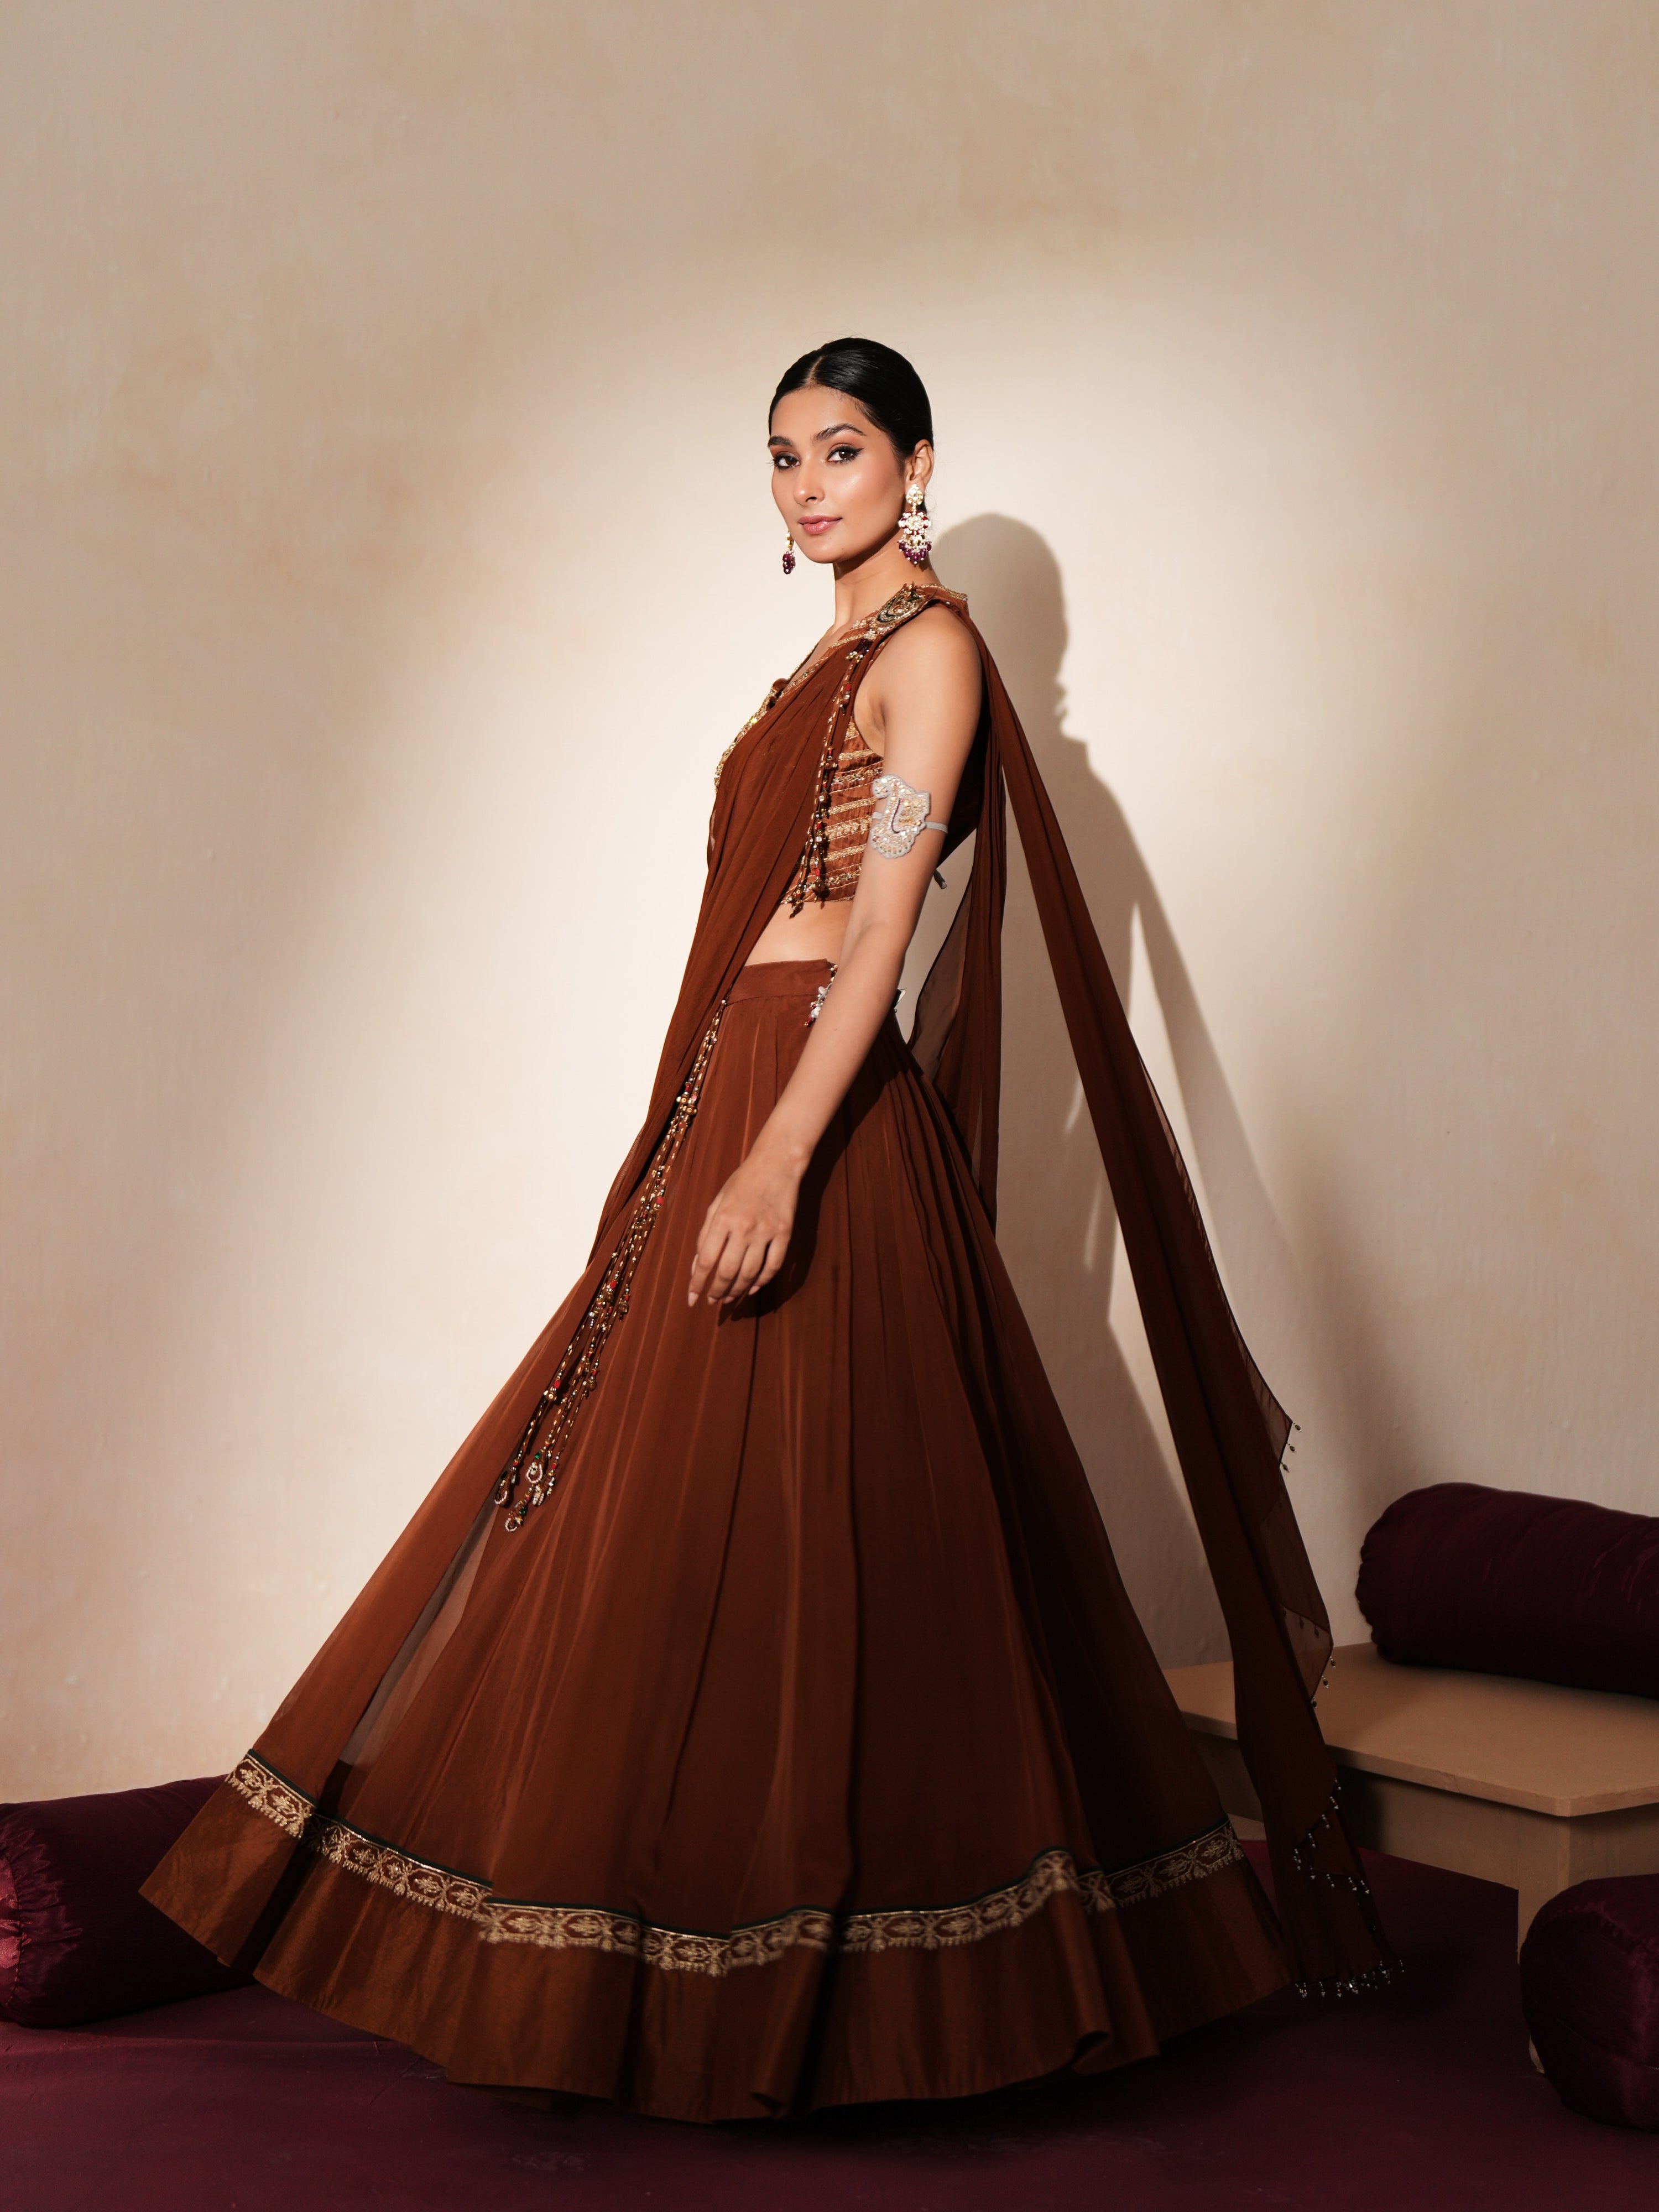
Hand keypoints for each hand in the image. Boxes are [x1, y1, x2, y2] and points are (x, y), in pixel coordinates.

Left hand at [687, 1143, 799, 1306]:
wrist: (776, 1163)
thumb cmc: (742, 1182)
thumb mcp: (717, 1202)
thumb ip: (704, 1234)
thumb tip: (696, 1266)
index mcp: (722, 1218)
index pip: (705, 1260)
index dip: (697, 1283)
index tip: (692, 1299)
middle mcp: (743, 1227)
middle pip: (727, 1271)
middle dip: (717, 1291)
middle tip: (712, 1301)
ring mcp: (766, 1231)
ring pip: (750, 1273)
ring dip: (738, 1290)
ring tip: (729, 1298)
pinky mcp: (785, 1233)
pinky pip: (773, 1265)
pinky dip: (763, 1281)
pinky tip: (753, 1288)